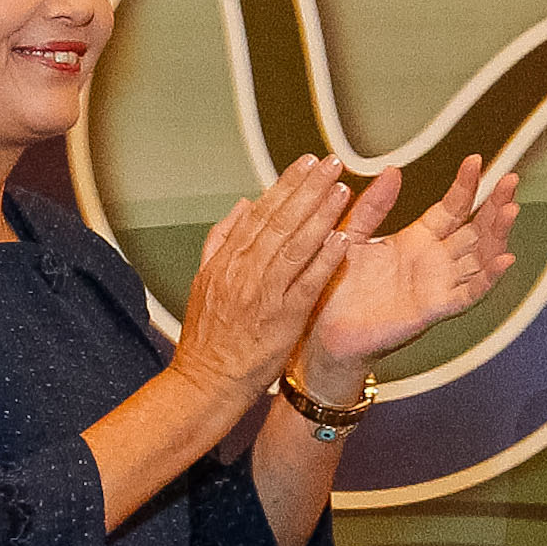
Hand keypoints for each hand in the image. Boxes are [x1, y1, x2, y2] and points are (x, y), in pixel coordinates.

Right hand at [168, 156, 385, 401]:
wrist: (206, 382)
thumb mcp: (204, 280)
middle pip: (280, 220)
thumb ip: (222, 240)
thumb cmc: (208, 338)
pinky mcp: (283, 317)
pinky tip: (343, 239)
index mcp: (227, 259)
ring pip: (295, 244)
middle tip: (331, 164)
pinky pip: (308, 282)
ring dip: (321, 214)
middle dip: (308, 188)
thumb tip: (243, 206)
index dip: (286, 184)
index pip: (261, 212)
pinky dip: (325, 259)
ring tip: (341, 190)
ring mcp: (264, 293)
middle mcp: (244, 270)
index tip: (306, 163)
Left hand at [306, 156, 520, 372]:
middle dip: (495, 205)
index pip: (452, 208)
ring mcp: (437, 286)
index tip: (475, 161)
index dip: (466, 186)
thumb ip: (373, 205)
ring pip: (479, 258)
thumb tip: (392, 171)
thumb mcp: (352, 235)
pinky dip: (488, 278)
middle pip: (476, 230)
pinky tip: (504, 259)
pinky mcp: (432, 310)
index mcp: (416, 241)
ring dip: (498, 235)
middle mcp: (433, 263)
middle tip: (511, 180)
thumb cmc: (336, 290)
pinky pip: (467, 294)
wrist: (323, 332)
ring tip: (511, 209)